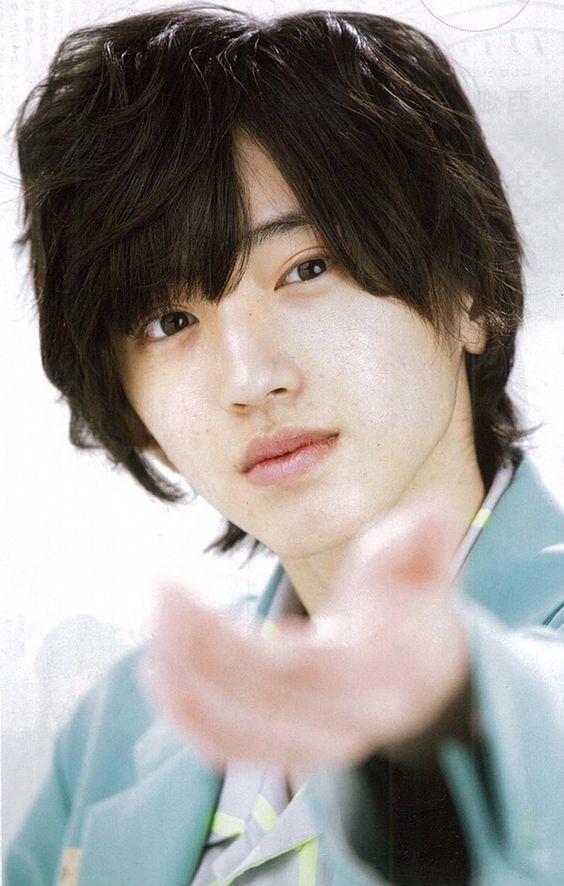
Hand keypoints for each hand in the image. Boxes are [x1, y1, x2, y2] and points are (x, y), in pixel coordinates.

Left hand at [142, 497, 470, 775]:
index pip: (301, 670)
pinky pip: (234, 750)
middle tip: (160, 593)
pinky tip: (159, 674)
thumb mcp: (422, 572)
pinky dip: (191, 720)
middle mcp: (352, 722)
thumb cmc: (411, 610)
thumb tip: (434, 515)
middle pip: (262, 700)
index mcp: (382, 672)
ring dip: (185, 687)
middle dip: (198, 650)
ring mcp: (320, 746)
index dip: (233, 643)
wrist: (424, 674)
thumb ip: (423, 545)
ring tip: (152, 627)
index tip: (183, 597)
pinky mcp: (292, 751)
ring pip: (241, 735)